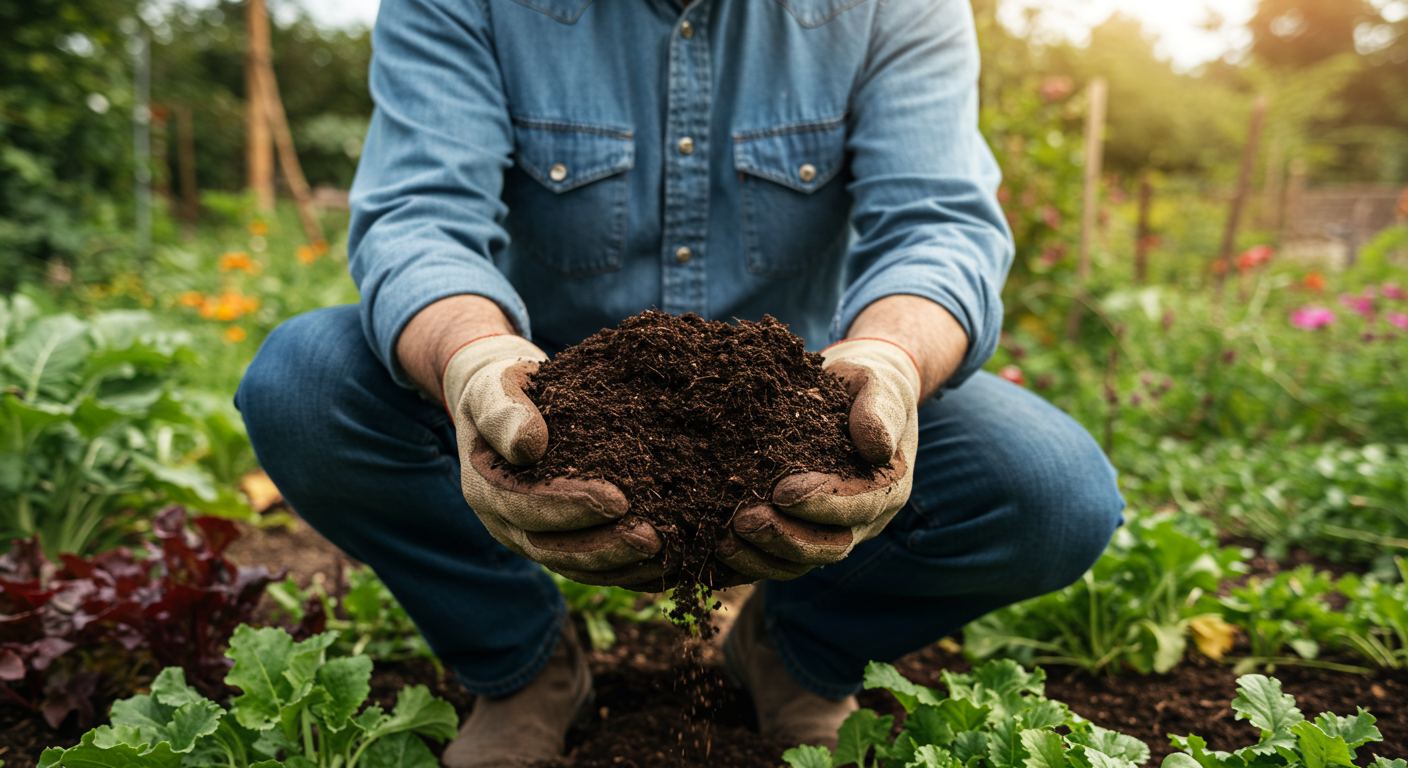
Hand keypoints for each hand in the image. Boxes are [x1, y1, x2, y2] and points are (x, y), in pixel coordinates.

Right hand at [443, 335, 664, 587]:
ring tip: (664, 553)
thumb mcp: (493, 389)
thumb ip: (503, 413)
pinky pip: (591, 568)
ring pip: (574, 567)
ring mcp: (531, 539)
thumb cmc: (502, 393)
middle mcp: (505, 523)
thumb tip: (529, 445)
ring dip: (619, 565)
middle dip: (602, 547)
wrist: (504, 408)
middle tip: (651, 538)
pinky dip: (627, 572)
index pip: (524, 506)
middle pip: (551, 549)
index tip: (617, 500)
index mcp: (484, 488)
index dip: (568, 507)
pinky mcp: (558, 544)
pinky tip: (666, 564)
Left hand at [717, 338, 919, 580]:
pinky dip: (749, 562)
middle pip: (830, 546)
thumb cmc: (865, 388)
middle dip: (785, 538)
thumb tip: (876, 447)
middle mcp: (863, 519)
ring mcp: (831, 531)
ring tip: (724, 540)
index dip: (823, 503)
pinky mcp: (802, 535)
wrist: (851, 396)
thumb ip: (879, 411)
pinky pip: (777, 561)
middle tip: (744, 520)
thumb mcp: (879, 385)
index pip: (861, 506)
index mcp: (887, 486)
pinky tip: (715, 551)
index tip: (783, 491)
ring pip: (800, 562)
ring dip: (761, 556)